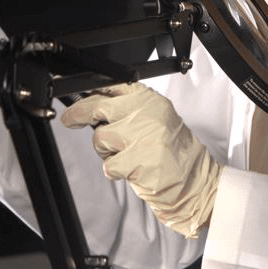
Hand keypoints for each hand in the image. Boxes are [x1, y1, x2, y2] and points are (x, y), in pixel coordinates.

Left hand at [60, 83, 221, 238]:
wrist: (196, 182)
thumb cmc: (175, 153)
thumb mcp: (157, 119)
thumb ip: (129, 109)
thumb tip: (94, 106)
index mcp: (151, 101)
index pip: (112, 85)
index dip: (88, 90)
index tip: (74, 95)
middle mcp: (146, 113)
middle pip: (97, 106)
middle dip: (78, 113)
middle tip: (71, 120)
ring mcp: (141, 136)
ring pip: (100, 138)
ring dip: (106, 151)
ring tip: (128, 155)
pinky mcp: (137, 161)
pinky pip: (108, 165)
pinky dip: (115, 171)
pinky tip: (133, 170)